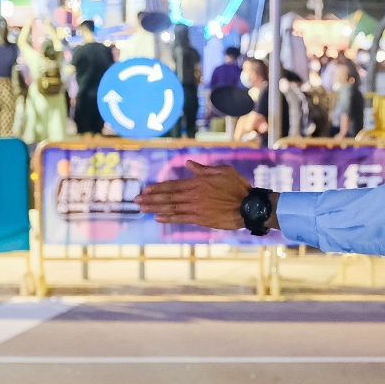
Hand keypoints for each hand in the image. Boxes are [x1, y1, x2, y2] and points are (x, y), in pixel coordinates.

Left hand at [135, 160, 249, 229]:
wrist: (248, 207)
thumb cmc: (238, 187)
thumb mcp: (223, 171)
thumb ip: (203, 169)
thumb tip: (188, 163)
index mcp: (198, 183)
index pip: (172, 185)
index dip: (157, 188)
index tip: (145, 189)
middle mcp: (193, 196)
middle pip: (167, 197)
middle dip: (150, 198)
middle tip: (136, 200)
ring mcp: (196, 209)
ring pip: (171, 208)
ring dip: (154, 208)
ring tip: (142, 209)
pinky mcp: (201, 220)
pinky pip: (181, 219)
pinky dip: (168, 218)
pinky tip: (158, 218)